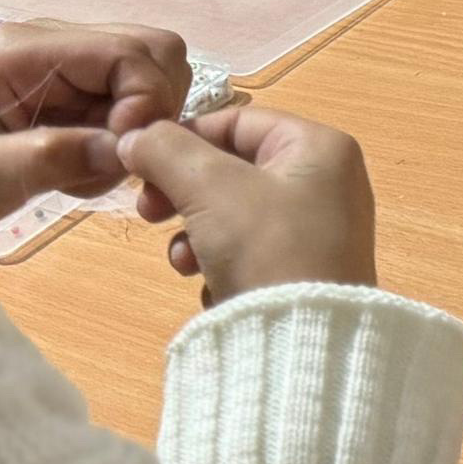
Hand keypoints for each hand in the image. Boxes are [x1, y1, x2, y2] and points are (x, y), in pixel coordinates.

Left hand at [0, 20, 188, 236]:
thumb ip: (50, 157)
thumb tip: (126, 149)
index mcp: (22, 49)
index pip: (127, 52)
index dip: (147, 101)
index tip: (124, 154)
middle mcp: (51, 43)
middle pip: (152, 51)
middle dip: (152, 109)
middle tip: (114, 161)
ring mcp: (65, 64)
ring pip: (152, 76)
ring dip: (140, 128)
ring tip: (89, 168)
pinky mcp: (73, 89)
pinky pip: (130, 103)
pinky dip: (125, 139)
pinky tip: (82, 164)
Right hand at [119, 103, 379, 303]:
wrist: (303, 341)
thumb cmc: (265, 247)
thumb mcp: (210, 186)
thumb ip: (166, 151)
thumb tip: (135, 137)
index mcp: (318, 148)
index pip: (235, 122)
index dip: (181, 138)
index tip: (139, 163)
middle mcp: (328, 182)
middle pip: (231, 169)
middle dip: (183, 191)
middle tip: (148, 212)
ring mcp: (318, 230)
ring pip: (232, 214)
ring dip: (195, 233)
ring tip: (183, 259)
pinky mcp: (304, 271)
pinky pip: (248, 252)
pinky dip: (221, 263)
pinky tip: (210, 284)